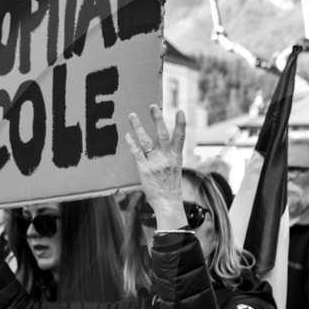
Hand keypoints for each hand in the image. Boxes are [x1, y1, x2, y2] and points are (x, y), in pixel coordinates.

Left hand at [126, 105, 186, 226]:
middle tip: (153, 105)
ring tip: (132, 115)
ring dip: (138, 127)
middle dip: (158, 120)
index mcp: (176, 157)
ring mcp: (155, 163)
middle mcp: (166, 158)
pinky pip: (137, 154)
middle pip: (162, 135)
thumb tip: (165, 140)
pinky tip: (127, 135)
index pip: (180, 137)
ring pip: (146, 142)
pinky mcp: (144, 169)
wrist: (167, 202)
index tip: (180, 111)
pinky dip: (132, 144)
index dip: (181, 124)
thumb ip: (171, 153)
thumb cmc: (171, 185)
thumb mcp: (176, 167)